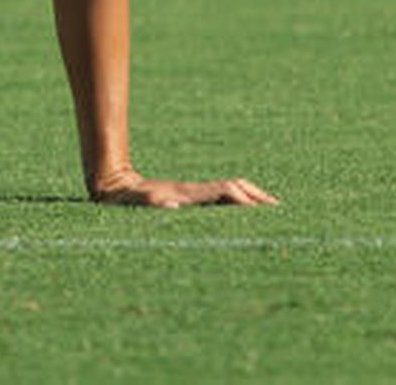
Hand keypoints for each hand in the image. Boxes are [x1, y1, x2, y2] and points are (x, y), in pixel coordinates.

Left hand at [90, 167, 278, 207]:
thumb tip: (170, 204)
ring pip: (230, 190)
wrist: (113, 184)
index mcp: (186, 194)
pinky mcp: (189, 198)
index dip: (243, 198)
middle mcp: (193, 191)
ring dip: (252, 198)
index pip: (223, 192)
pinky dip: (239, 200)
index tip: (263, 209)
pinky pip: (220, 197)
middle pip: (234, 188)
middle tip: (281, 210)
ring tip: (273, 210)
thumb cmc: (125, 201)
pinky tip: (247, 212)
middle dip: (257, 197)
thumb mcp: (136, 204)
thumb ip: (152, 203)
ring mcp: (192, 193)